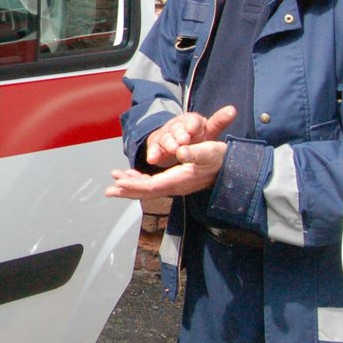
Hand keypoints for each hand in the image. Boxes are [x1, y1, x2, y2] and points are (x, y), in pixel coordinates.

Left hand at [108, 105, 236, 199]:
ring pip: (150, 189)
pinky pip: (155, 185)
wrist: (233, 166)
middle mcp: (177, 185)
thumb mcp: (210, 151)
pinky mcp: (177, 181)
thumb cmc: (220, 157)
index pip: (153, 186)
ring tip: (115, 182)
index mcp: (181, 180)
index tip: (120, 183)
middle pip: (148, 192)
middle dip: (128, 190)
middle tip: (109, 190)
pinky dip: (141, 181)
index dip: (135, 185)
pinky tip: (132, 177)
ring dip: (132, 186)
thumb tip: (181, 151)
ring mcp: (176, 185)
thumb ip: (196, 152)